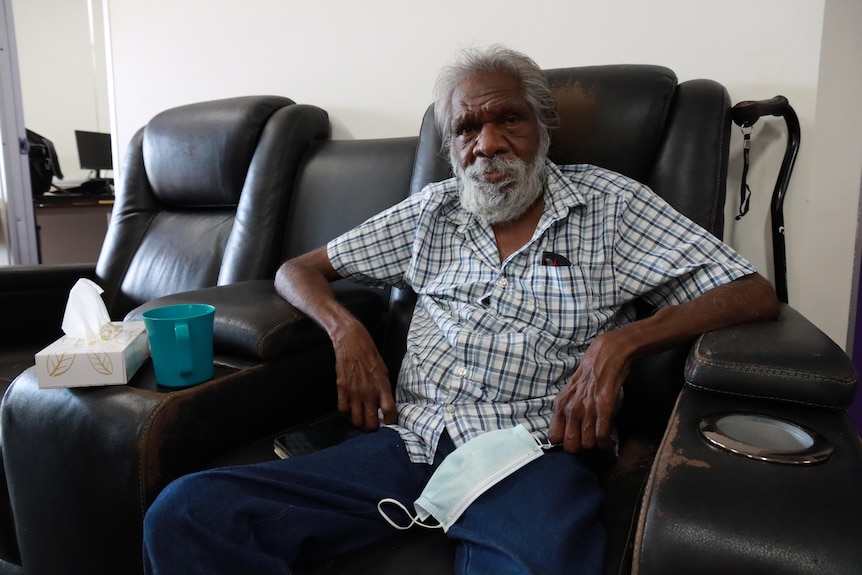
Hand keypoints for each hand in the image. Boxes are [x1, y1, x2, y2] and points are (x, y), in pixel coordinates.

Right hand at [332, 321, 397, 429]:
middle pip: (372, 422)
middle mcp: (369, 392)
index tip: (390, 423)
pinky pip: (343, 410)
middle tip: (373, 425)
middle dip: (373, 428)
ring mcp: (354, 392)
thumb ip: (384, 388)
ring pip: (356, 420)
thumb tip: (385, 403)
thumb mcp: (384, 371)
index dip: (391, 422)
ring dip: (359, 423)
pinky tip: (349, 408)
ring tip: (361, 420)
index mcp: (383, 386)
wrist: (352, 342)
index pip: (390, 411)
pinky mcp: (342, 389)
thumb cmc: (370, 354)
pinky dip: (346, 412)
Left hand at [548, 331, 628, 452]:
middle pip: (570, 446)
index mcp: (560, 405)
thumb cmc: (588, 375)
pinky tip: (607, 442)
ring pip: (587, 443)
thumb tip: (563, 433)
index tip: (573, 442)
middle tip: (587, 445)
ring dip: (594, 446)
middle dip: (580, 449)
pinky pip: (602, 434)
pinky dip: (605, 442)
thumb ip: (565, 411)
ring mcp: (586, 408)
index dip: (564, 443)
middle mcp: (570, 408)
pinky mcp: (604, 406)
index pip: (554, 438)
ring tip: (598, 442)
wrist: (606, 355)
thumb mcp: (569, 393)